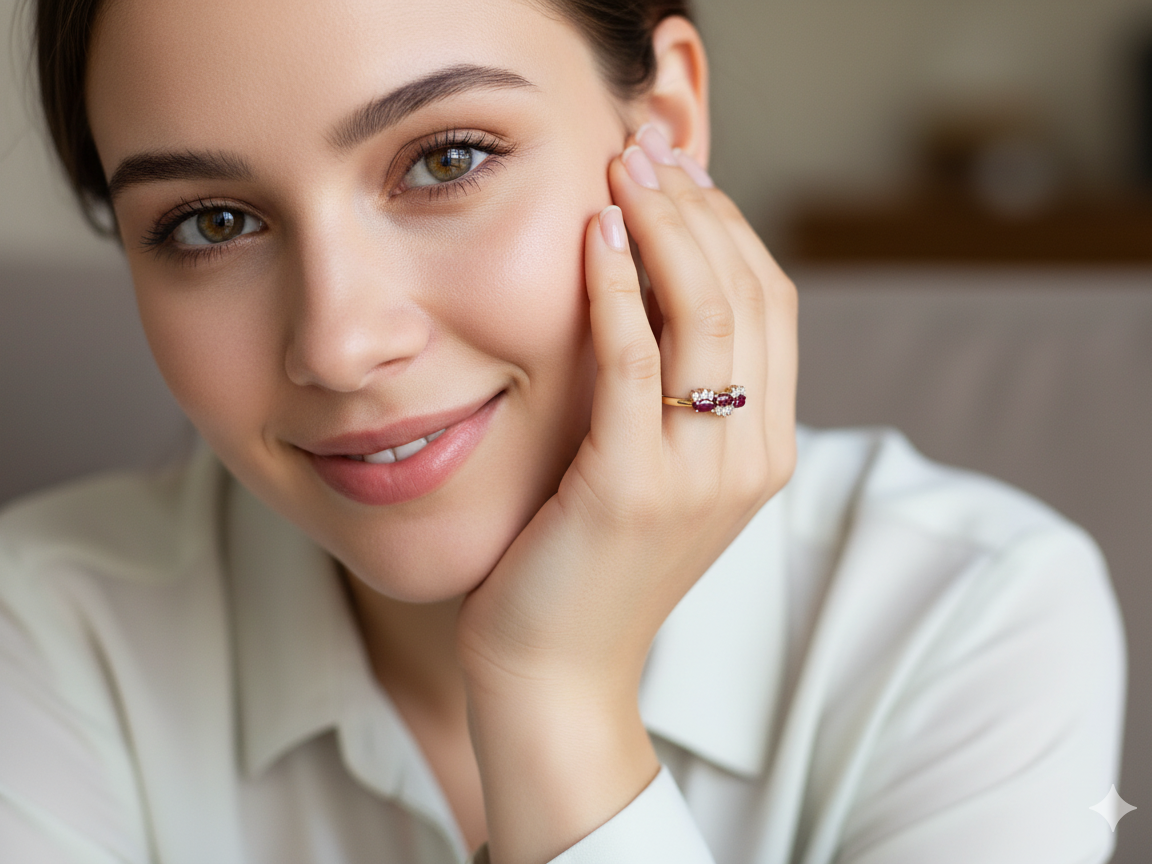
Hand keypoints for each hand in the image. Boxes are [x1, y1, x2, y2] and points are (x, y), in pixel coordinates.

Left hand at [456, 124, 797, 863]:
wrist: (558, 673)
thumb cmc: (591, 565)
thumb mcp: (660, 475)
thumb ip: (679, 398)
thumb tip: (659, 294)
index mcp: (765, 448)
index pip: (771, 306)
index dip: (731, 229)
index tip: (678, 176)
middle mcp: (749, 457)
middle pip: (746, 296)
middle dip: (697, 210)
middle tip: (646, 150)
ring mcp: (699, 476)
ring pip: (705, 317)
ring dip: (664, 230)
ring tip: (623, 171)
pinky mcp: (632, 488)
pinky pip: (634, 363)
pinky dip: (618, 291)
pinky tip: (594, 238)